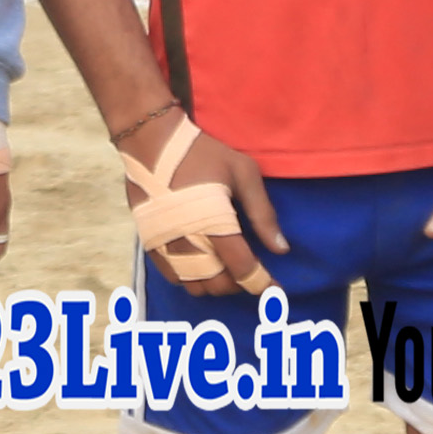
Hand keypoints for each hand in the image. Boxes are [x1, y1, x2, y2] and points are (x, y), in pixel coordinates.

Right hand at [124, 106, 277, 294]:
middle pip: (219, 284)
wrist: (151, 143)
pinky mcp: (151, 245)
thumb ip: (263, 214)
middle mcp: (188, 241)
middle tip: (252, 270)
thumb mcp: (243, 173)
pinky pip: (175, 279)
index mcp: (214, 223)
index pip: (242, 268)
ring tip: (229, 268)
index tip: (275, 290)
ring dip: (217, 285)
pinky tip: (205, 264)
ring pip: (197, 287)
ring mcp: (165, 246)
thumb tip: (281, 249)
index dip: (262, 283)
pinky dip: (194, 280)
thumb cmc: (203, 154)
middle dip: (241, 283)